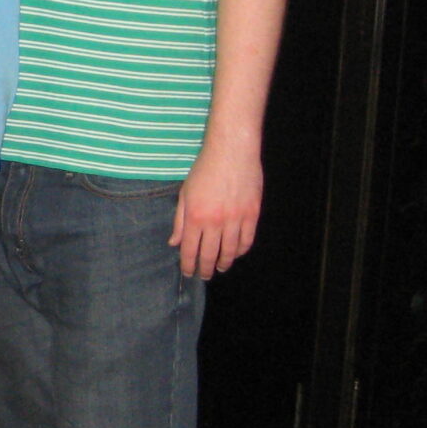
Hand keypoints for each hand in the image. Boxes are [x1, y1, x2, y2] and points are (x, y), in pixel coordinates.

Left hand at [171, 140, 263, 277]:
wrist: (231, 152)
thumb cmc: (204, 170)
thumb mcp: (185, 194)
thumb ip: (180, 221)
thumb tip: (174, 243)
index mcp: (195, 217)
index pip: (190, 250)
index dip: (189, 265)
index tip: (188, 273)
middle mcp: (215, 222)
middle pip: (210, 254)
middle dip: (205, 269)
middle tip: (204, 276)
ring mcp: (235, 219)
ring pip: (230, 251)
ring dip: (224, 262)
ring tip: (220, 267)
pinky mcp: (252, 214)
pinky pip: (247, 239)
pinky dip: (241, 250)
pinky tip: (236, 253)